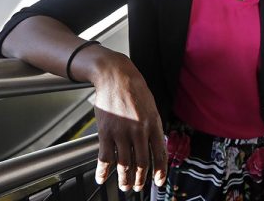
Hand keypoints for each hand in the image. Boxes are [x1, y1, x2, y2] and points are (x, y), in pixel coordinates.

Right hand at [90, 51, 166, 191]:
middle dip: (140, 179)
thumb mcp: (151, 107)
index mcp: (154, 124)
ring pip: (124, 164)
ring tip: (124, 186)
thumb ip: (153, 127)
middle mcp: (139, 130)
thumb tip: (155, 145)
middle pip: (142, 163)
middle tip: (138, 187)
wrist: (115, 75)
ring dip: (124, 178)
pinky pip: (105, 156)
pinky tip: (102, 177)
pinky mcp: (106, 131)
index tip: (159, 182)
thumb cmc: (134, 89)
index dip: (160, 171)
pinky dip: (103, 170)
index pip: (160, 154)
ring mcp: (122, 132)